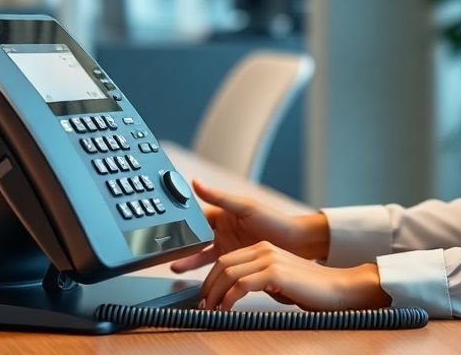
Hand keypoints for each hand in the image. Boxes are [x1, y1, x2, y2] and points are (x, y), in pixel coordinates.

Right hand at [169, 180, 329, 272]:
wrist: (297, 244)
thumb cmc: (276, 221)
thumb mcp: (246, 207)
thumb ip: (219, 197)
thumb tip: (195, 182)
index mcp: (222, 214)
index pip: (195, 216)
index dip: (181, 221)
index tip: (164, 227)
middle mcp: (222, 230)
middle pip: (194, 236)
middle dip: (179, 243)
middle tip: (163, 249)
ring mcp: (227, 246)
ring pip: (201, 254)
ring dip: (188, 260)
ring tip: (173, 266)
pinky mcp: (234, 260)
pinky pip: (214, 266)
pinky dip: (203, 271)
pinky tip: (195, 278)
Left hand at [199, 241, 390, 311]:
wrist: (337, 289)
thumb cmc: (310, 289)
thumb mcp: (277, 281)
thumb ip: (258, 280)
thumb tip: (235, 293)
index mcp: (263, 249)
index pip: (226, 259)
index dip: (210, 279)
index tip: (205, 296)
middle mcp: (263, 249)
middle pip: (222, 264)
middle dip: (207, 286)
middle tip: (202, 305)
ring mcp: (269, 259)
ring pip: (228, 273)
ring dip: (214, 294)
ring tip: (209, 309)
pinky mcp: (274, 272)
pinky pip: (240, 285)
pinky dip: (228, 298)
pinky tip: (225, 309)